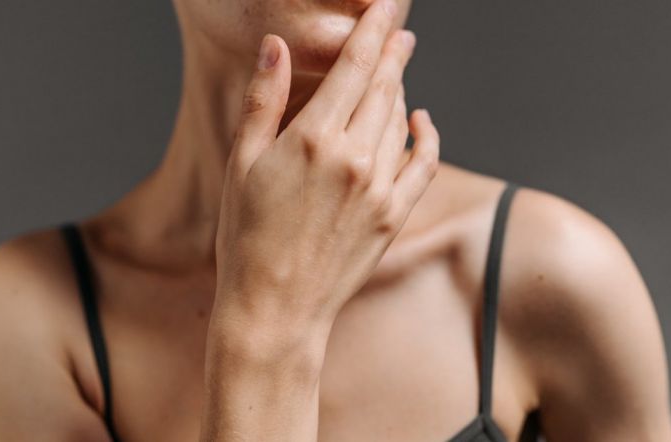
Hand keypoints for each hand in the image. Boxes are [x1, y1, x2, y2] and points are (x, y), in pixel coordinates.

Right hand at [213, 0, 439, 336]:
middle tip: (398, 30)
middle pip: (384, 87)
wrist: (274, 306)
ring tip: (396, 71)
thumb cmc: (245, 237)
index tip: (383, 8)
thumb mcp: (242, 163)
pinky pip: (423, 164)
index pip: (354, 67)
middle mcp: (354, 157)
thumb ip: (263, 100)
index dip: (372, 31)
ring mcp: (379, 188)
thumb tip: (275, 45)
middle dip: (392, 53)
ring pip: (400, 120)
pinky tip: (422, 121)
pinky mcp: (393, 216)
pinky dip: (427, 137)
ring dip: (400, 89)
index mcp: (313, 138)